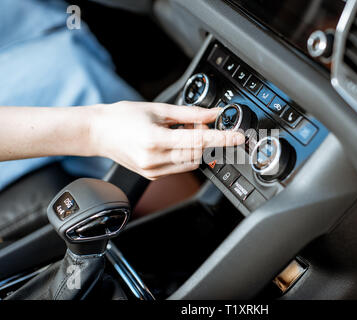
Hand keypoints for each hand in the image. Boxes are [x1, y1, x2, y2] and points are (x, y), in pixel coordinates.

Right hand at [90, 101, 243, 179]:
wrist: (98, 133)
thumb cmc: (122, 117)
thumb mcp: (158, 109)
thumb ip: (189, 114)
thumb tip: (213, 114)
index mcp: (155, 140)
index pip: (199, 140)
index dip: (222, 138)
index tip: (237, 137)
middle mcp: (155, 159)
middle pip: (198, 152)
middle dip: (208, 139)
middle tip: (206, 124)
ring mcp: (153, 171)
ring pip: (191, 161)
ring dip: (197, 147)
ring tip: (183, 131)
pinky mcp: (153, 176)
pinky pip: (180, 167)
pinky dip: (186, 154)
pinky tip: (176, 142)